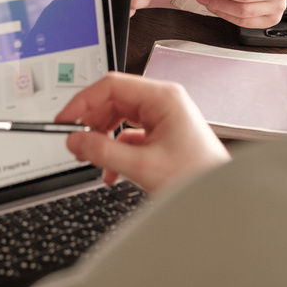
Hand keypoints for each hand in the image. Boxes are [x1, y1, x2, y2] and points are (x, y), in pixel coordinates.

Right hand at [55, 72, 228, 194]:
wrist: (220, 201)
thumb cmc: (198, 178)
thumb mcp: (143, 165)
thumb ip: (103, 151)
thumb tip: (75, 139)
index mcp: (162, 97)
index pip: (111, 86)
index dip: (83, 101)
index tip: (65, 119)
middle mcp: (163, 102)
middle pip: (114, 101)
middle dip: (91, 122)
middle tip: (75, 141)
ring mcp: (163, 118)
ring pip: (119, 118)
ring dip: (102, 138)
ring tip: (91, 156)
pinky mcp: (162, 135)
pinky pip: (129, 135)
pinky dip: (116, 150)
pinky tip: (111, 170)